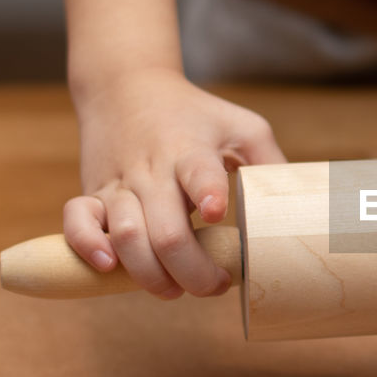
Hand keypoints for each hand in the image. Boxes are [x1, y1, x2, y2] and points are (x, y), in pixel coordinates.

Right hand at [63, 68, 285, 296]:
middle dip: (192, 271)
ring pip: (125, 236)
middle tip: (216, 285)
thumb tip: (299, 208)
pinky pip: (77, 221)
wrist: (125, 87)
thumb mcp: (242, 126)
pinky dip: (87, 247)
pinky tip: (109, 268)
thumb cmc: (195, 114)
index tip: (219, 213)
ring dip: (150, 274)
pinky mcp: (92, 191)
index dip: (207, 193)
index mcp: (191, 150)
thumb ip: (271, 163)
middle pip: (166, 230)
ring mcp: (119, 182)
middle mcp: (152, 169)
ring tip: (176, 290)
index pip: (198, 172)